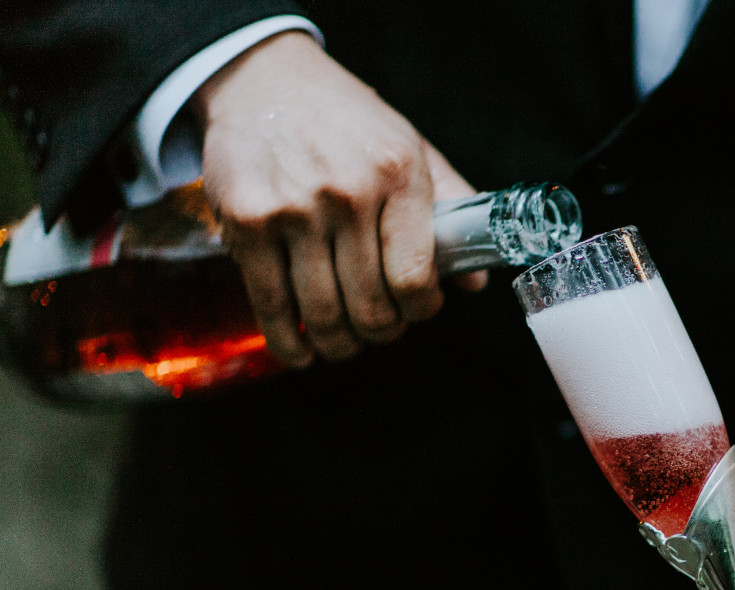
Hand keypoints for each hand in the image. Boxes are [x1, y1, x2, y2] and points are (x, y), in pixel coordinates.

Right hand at [193, 31, 486, 366]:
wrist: (265, 79)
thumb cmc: (348, 121)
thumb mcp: (413, 147)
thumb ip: (452, 210)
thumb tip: (475, 281)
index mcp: (398, 175)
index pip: (415, 278)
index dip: (420, 310)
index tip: (417, 309)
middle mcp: (347, 193)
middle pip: (370, 306)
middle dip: (381, 332)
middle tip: (380, 329)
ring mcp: (293, 209)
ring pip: (323, 314)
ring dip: (339, 344)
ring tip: (344, 342)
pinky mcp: (246, 222)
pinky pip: (269, 304)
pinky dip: (288, 342)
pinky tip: (302, 351)